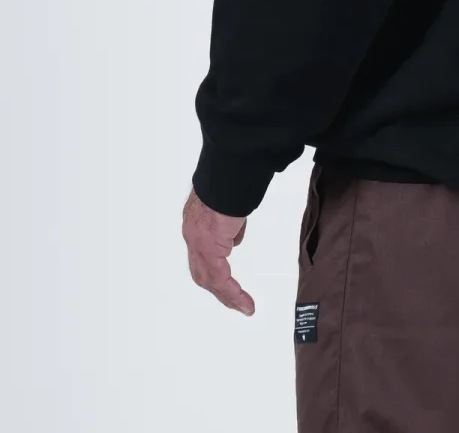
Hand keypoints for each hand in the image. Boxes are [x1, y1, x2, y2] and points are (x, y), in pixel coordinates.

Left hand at [182, 187, 254, 314]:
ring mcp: (198, 242)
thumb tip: (234, 238)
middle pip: (202, 273)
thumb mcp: (231, 208)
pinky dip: (232, 292)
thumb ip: (229, 226)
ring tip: (243, 307)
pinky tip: (243, 300)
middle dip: (220, 291)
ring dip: (227, 296)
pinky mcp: (209, 246)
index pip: (202, 256)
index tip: (228, 284)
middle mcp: (193, 236)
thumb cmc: (230, 183)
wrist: (227, 173)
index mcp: (196, 225)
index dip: (214, 272)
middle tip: (235, 303)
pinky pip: (219, 277)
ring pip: (209, 279)